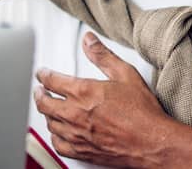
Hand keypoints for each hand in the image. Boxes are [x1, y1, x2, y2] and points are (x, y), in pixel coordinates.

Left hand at [34, 32, 179, 167]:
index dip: (43, 75)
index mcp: (83, 92)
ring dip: (46, 113)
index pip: (51, 80)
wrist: (153, 142)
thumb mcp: (125, 74)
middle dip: (39, 93)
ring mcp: (77, 134)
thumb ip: (103, 55)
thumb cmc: (143, 112)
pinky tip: (57, 132)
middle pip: (44, 103)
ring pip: (49, 123)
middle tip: (39, 90)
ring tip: (48, 108)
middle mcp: (75, 114)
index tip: (42, 73)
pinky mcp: (82, 151)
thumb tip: (89, 41)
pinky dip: (54, 136)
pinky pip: (58, 144)